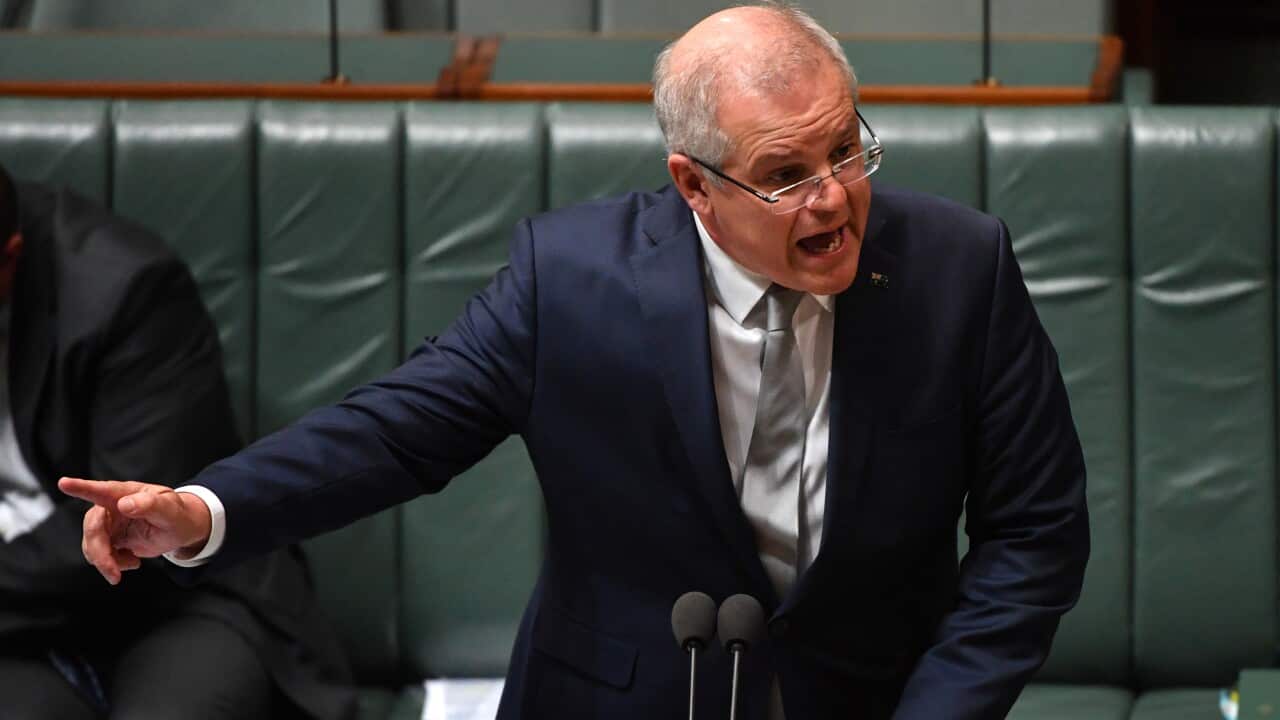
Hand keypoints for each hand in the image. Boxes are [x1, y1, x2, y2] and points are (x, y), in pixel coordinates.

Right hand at [58, 477, 212, 584]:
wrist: (180, 530)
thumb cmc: (177, 514)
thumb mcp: (170, 510)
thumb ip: (150, 505)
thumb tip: (125, 504)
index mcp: (126, 494)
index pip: (101, 490)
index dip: (81, 487)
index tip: (63, 482)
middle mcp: (112, 507)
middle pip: (92, 528)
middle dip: (99, 552)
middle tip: (114, 573)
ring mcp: (109, 523)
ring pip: (91, 545)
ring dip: (106, 562)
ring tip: (133, 564)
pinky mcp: (109, 538)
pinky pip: (99, 554)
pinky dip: (112, 564)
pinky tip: (132, 561)